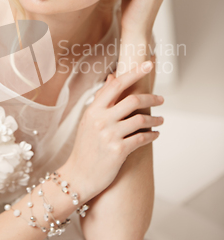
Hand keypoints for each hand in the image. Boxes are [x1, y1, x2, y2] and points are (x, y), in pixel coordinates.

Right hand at [60, 61, 163, 203]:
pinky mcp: (118, 151)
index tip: (149, 64)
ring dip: (155, 119)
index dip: (135, 72)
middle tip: (161, 99)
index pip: (117, 84)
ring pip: (141, 119)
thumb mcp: (89, 120)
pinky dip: (152, 135)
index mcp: (93, 109)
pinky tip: (156, 134)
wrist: (78, 176)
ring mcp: (109, 135)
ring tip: (160, 120)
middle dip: (152, 98)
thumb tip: (112, 77)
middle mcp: (100, 120)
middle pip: (133, 100)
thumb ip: (102, 100)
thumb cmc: (85, 147)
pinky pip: (142, 138)